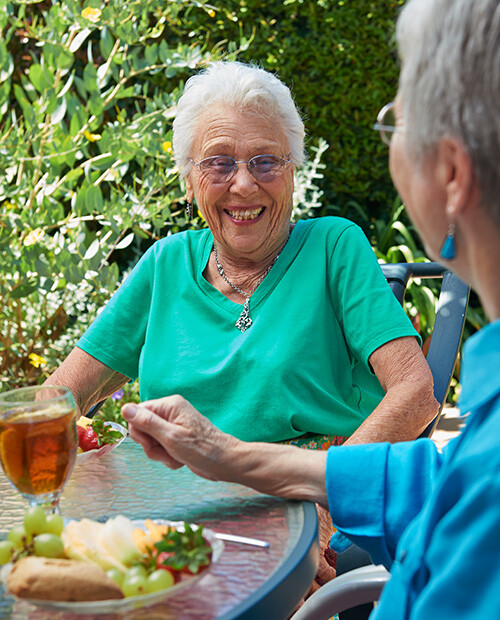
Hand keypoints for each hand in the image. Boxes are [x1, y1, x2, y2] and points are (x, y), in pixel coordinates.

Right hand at [122, 395, 238, 480]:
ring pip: (151, 441)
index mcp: (169, 405)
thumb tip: (125, 408)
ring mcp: (174, 425)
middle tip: (166, 450)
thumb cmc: (202, 449)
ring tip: (176, 456)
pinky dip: (167, 457)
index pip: (137, 413)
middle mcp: (171, 412)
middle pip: (142, 428)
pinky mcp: (177, 438)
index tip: (151, 442)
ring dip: (160, 454)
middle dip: (151, 446)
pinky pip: (161, 448)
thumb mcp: (170, 437)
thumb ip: (146, 422)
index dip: (139, 431)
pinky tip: (180, 459)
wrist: (224, 463)